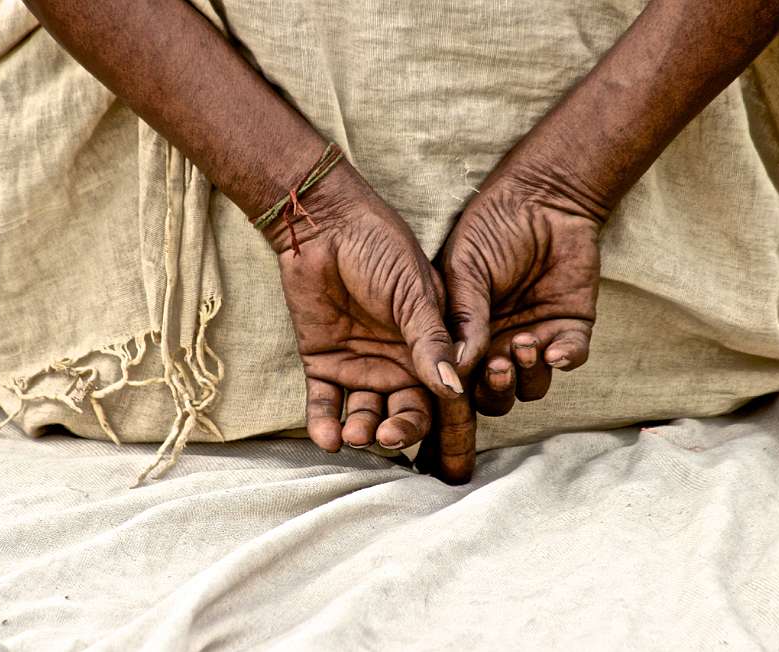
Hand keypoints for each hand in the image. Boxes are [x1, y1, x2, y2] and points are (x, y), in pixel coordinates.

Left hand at [263, 161, 463, 452]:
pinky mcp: (323, 363)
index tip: (445, 453)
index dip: (447, 428)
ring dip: (362, 431)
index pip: (443, 398)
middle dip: (399, 431)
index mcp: (430, 348)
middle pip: (405, 414)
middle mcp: (398, 363)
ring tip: (356, 436)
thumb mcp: (415, 295)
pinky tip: (329, 439)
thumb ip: (432, 342)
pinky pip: (325, 404)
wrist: (325, 226)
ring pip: (365, 415)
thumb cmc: (381, 248)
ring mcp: (360, 366)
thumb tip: (455, 389)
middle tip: (387, 436)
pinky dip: (325, 424)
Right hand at [440, 165, 601, 417]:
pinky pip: (571, 357)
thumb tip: (454, 367)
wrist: (542, 197)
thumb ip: (463, 317)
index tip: (463, 377)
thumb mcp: (464, 269)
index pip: (460, 379)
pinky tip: (555, 350)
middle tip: (498, 366)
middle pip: (495, 395)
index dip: (461, 387)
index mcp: (465, 334)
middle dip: (497, 390)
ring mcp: (536, 336)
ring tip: (524, 343)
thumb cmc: (491, 228)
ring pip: (533, 386)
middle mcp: (498, 343)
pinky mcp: (571, 326)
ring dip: (528, 374)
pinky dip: (564, 360)